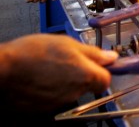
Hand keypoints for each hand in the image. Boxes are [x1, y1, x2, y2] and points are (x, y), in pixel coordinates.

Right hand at [0, 34, 117, 112]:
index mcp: (85, 75)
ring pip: (69, 92)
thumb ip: (92, 52)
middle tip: (64, 61)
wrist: (1, 70)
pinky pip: (52, 100)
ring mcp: (58, 104)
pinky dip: (49, 91)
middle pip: (86, 85)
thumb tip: (110, 57)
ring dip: (63, 82)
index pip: (105, 79)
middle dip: (79, 74)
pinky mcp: (42, 111)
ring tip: (46, 68)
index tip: (95, 63)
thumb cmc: (30, 54)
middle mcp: (74, 93)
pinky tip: (38, 79)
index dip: (101, 70)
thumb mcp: (67, 43)